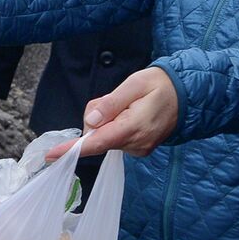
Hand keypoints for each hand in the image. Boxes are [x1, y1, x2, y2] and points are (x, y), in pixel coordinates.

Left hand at [46, 66, 179, 160]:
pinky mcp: (139, 149)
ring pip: (105, 137)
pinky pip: (115, 138)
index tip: (51, 155)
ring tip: (128, 104)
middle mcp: (135, 144)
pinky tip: (130, 113)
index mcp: (133, 128)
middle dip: (96, 118)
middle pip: (97, 137)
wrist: (187, 94)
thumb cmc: (160, 85)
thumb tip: (90, 120)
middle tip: (115, 98)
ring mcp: (138, 149)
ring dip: (107, 121)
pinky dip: (114, 126)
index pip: (96, 143)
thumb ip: (111, 103)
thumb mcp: (134, 84)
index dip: (72, 149)